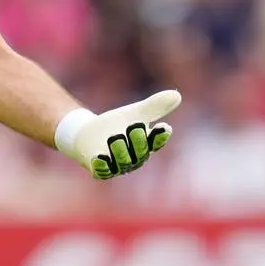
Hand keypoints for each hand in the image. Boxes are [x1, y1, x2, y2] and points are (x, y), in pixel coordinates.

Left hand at [56, 90, 181, 179]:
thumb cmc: (116, 124)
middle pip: (140, 152)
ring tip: (115, 137)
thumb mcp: (135, 113)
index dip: (160, 136)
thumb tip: (177, 95)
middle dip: (138, 141)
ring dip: (120, 151)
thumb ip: (154, 106)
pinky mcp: (100, 169)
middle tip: (134, 127)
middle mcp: (135, 158)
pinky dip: (102, 165)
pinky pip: (103, 170)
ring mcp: (118, 165)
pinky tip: (99, 156)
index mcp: (146, 144)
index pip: (157, 142)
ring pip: (122, 161)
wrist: (87, 134)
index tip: (164, 127)